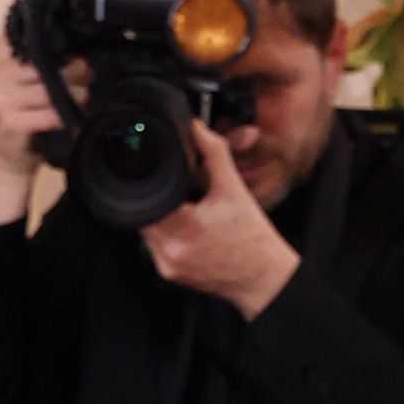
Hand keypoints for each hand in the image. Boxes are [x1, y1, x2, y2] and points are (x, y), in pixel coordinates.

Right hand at [0, 27, 63, 229]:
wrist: (2, 159)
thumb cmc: (18, 116)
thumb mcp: (19, 82)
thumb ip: (35, 60)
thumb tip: (77, 48)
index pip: (28, 35)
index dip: (55, 40)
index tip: (72, 49)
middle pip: (46, 63)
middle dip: (74, 70)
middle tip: (88, 75)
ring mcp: (1, 100)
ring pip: (51, 88)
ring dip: (75, 94)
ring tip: (83, 98)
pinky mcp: (11, 122)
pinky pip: (50, 113)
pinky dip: (65, 116)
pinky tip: (71, 118)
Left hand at [138, 123, 295, 318]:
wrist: (261, 276)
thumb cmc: (251, 238)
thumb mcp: (232, 188)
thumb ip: (213, 152)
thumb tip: (196, 127)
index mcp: (183, 228)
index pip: (147, 197)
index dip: (153, 181)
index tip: (163, 173)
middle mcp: (169, 251)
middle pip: (143, 213)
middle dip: (158, 198)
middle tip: (180, 192)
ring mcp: (167, 265)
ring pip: (146, 230)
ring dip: (159, 215)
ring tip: (186, 210)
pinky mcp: (168, 274)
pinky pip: (155, 247)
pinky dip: (165, 233)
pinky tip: (188, 229)